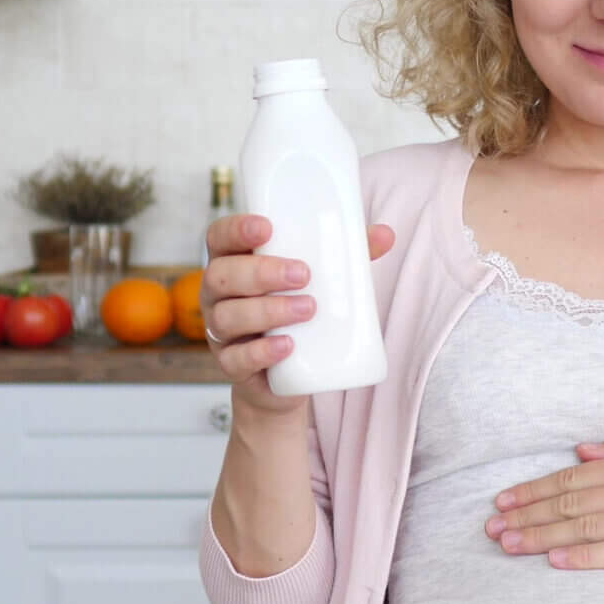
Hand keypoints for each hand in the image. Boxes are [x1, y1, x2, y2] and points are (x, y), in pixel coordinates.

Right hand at [201, 212, 395, 418]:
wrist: (292, 375)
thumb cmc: (300, 312)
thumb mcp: (321, 281)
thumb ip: (347, 256)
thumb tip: (386, 234)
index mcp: (233, 262)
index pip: (219, 237)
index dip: (236, 229)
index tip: (267, 227)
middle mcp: (218, 295)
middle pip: (221, 275)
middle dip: (262, 272)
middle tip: (304, 275)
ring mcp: (221, 332)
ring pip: (227, 317)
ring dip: (268, 310)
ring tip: (308, 309)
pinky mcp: (232, 365)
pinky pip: (235, 359)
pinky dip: (261, 352)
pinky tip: (287, 346)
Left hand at [487, 430, 603, 572]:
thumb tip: (582, 451)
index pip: (573, 478)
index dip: (533, 490)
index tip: (502, 500)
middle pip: (570, 502)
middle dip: (526, 514)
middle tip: (490, 528)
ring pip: (586, 527)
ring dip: (543, 536)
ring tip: (508, 545)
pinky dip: (585, 556)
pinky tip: (556, 561)